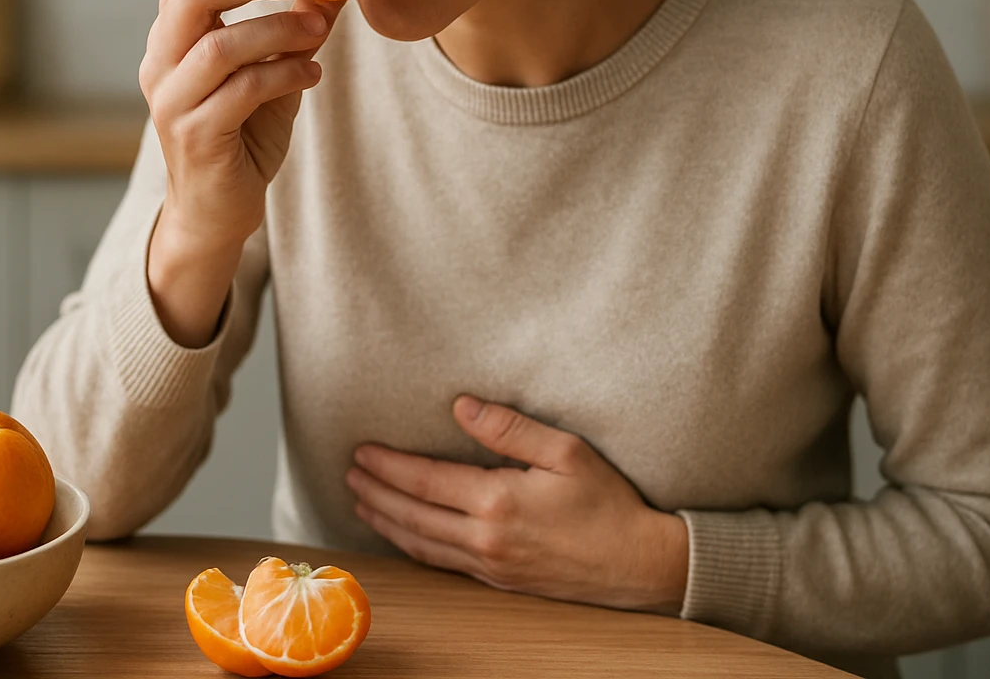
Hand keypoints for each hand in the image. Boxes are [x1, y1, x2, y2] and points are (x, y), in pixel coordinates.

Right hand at [140, 0, 343, 345]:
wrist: (218, 210)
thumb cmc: (242, 133)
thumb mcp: (272, 68)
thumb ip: (294, 25)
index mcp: (172, 34)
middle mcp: (161, 61)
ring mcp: (172, 100)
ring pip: (219, 45)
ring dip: (278, 28)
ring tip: (319, 29)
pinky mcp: (195, 136)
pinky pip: (240, 92)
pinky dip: (283, 75)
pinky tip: (311, 75)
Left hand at [346, 395, 688, 614]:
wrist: (640, 564)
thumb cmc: (608, 504)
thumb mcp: (566, 452)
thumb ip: (510, 428)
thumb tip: (462, 407)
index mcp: (497, 501)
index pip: (425, 481)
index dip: (388, 465)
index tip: (362, 451)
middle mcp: (485, 539)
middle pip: (412, 515)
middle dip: (375, 493)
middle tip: (349, 474)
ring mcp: (490, 566)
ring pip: (421, 545)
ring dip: (387, 523)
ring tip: (361, 504)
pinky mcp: (500, 581)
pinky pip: (443, 563)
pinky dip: (414, 547)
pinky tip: (404, 535)